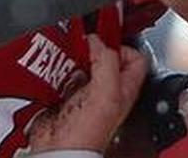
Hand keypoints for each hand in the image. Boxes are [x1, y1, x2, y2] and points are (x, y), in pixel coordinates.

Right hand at [28, 34, 147, 152]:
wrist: (59, 151)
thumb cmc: (87, 133)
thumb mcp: (105, 91)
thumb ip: (106, 62)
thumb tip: (98, 41)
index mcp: (124, 87)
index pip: (134, 56)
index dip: (121, 45)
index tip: (104, 41)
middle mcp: (107, 89)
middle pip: (105, 57)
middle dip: (92, 49)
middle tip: (81, 48)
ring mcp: (85, 93)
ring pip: (81, 65)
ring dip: (71, 60)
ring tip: (66, 61)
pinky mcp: (64, 97)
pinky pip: (61, 76)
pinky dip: (55, 71)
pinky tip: (53, 74)